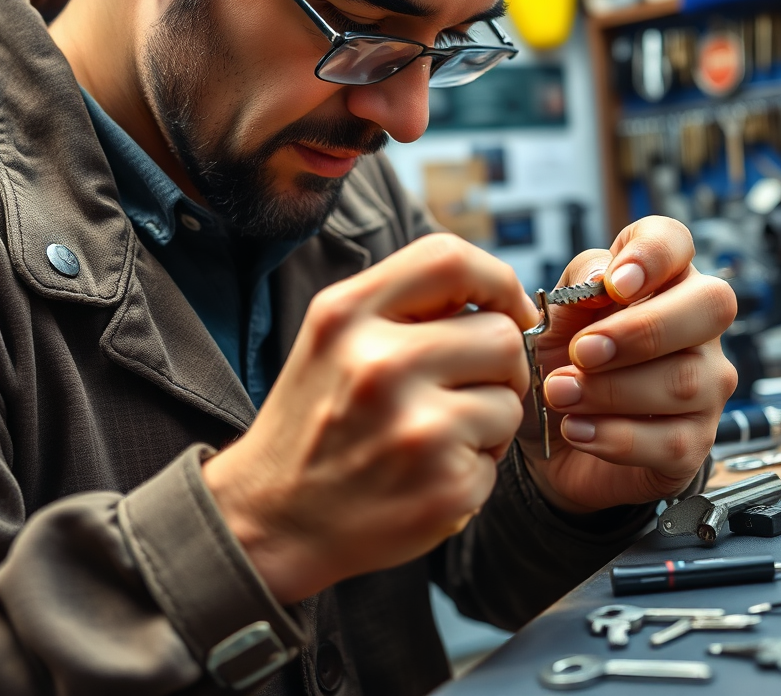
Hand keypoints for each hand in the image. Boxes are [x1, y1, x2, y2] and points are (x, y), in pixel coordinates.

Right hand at [202, 234, 536, 603]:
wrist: (270, 522)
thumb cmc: (315, 423)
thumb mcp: (333, 341)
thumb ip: (404, 307)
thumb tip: (499, 295)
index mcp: (346, 315)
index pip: (449, 257)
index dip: (498, 280)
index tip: (509, 309)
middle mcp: (379, 364)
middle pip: (501, 335)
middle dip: (499, 365)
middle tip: (464, 391)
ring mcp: (416, 428)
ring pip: (510, 398)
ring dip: (488, 419)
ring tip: (435, 438)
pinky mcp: (444, 486)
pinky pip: (498, 458)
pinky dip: (476, 468)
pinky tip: (428, 477)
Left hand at [518, 216, 737, 513]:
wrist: (547, 436)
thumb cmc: (558, 361)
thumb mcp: (551, 316)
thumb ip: (576, 287)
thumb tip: (602, 275)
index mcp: (659, 279)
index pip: (675, 241)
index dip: (652, 255)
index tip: (615, 284)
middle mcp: (696, 326)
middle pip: (710, 305)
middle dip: (642, 330)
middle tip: (581, 350)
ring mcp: (706, 385)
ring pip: (686, 380)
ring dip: (611, 390)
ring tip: (560, 394)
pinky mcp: (695, 441)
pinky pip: (672, 440)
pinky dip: (616, 436)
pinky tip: (577, 429)